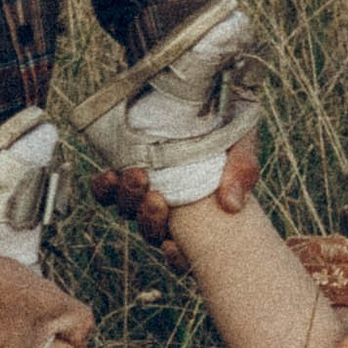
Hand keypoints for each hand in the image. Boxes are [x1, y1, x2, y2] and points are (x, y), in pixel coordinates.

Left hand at [90, 128, 258, 260]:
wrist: (210, 90)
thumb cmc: (229, 127)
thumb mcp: (242, 147)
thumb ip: (242, 172)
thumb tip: (232, 205)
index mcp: (198, 214)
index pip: (184, 250)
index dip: (175, 257)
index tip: (171, 246)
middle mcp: (169, 206)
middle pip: (150, 230)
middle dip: (150, 220)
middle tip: (158, 197)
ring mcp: (144, 189)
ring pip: (127, 211)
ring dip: (129, 199)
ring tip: (139, 174)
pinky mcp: (125, 168)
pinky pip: (105, 190)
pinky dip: (105, 187)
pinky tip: (112, 174)